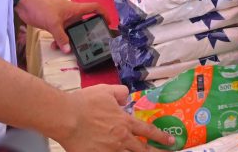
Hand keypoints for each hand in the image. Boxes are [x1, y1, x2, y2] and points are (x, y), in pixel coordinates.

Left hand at [15, 0, 103, 52]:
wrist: (25, 2)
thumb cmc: (42, 7)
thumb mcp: (53, 23)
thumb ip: (61, 37)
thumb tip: (68, 50)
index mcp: (75, 9)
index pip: (94, 8)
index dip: (104, 13)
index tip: (108, 23)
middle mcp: (71, 14)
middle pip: (84, 22)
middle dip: (87, 32)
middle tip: (91, 43)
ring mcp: (62, 19)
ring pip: (71, 30)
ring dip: (71, 39)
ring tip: (72, 50)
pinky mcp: (53, 23)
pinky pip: (61, 34)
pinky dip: (60, 40)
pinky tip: (55, 47)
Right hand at [56, 85, 171, 151]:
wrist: (67, 117)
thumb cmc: (85, 103)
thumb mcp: (106, 90)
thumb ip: (121, 93)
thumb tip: (126, 97)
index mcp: (124, 121)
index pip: (148, 131)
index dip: (161, 137)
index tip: (170, 141)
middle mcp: (121, 138)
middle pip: (142, 149)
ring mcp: (110, 150)